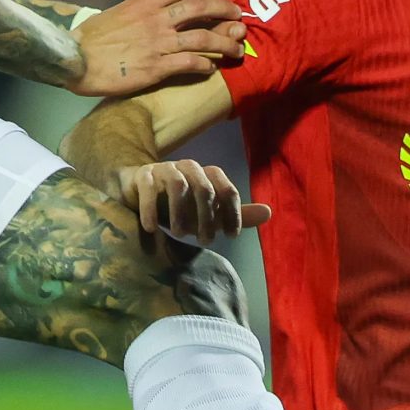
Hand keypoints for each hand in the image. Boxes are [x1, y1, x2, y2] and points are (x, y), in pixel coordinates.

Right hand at [71, 0, 248, 95]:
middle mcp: (154, 19)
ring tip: (237, 50)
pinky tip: (211, 69)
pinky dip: (206, 65)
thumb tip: (149, 14)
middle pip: (201, 6)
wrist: (74, 60)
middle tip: (238, 17)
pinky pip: (190, 63)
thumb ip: (137, 13)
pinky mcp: (156, 67)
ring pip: (203, 37)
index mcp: (144, 3)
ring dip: (225, 43)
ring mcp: (157, 43)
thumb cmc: (90, 40)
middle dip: (225, 10)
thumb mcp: (115, 15)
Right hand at [115, 158, 271, 256]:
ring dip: (180, 214)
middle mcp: (190, 168)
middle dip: (207, 218)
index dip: (233, 214)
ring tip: (178, 234)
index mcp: (209, 175)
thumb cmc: (180, 206)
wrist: (140, 193)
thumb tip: (269, 213)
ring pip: (179, 186)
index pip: (228, 191)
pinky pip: (149, 190)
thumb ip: (234, 214)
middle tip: (204, 241)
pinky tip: (152, 228)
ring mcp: (166, 169)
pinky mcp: (144, 175)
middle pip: (205, 190)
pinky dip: (151, 209)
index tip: (231, 236)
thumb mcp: (209, 213)